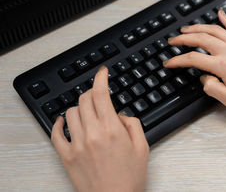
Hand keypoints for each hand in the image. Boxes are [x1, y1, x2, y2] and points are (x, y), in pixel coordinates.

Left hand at [51, 66, 148, 191]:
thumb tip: (119, 114)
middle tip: (99, 96)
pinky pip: (56, 133)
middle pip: (84, 100)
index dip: (100, 78)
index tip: (102, 72)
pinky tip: (64, 121)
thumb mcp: (142, 147)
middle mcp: (92, 134)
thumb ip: (133, 124)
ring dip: (79, 107)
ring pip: (70, 113)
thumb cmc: (129, 178)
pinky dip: (59, 123)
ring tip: (88, 113)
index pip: (101, 94)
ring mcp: (76, 145)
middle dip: (92, 92)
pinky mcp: (66, 156)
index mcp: (112, 130)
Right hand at [164, 10, 225, 118]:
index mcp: (225, 66)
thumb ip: (212, 88)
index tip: (169, 62)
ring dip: (199, 27)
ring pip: (216, 30)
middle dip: (184, 38)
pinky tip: (220, 14)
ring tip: (187, 28)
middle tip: (173, 40)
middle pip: (202, 38)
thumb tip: (204, 77)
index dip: (178, 60)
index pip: (194, 59)